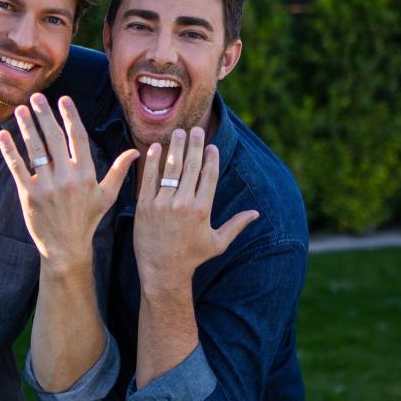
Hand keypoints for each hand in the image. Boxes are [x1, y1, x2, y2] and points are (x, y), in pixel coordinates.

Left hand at [0, 93, 138, 272]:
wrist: (67, 248)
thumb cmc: (88, 220)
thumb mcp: (108, 196)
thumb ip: (119, 171)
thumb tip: (135, 151)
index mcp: (86, 174)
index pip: (78, 138)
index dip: (70, 116)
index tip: (64, 99)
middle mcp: (66, 178)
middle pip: (54, 138)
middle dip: (44, 115)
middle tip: (36, 97)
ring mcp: (46, 186)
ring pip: (35, 150)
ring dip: (27, 127)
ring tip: (20, 110)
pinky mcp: (29, 195)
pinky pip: (18, 168)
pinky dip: (10, 150)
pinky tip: (4, 135)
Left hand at [133, 127, 258, 289]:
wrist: (162, 271)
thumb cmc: (192, 257)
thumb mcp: (217, 242)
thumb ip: (236, 225)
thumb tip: (256, 213)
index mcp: (202, 210)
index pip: (208, 176)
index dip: (211, 158)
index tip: (211, 146)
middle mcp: (183, 204)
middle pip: (191, 167)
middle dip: (195, 146)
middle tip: (196, 130)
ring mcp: (163, 204)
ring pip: (170, 169)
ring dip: (175, 148)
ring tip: (178, 132)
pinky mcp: (145, 206)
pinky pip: (149, 179)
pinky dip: (152, 162)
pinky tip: (155, 147)